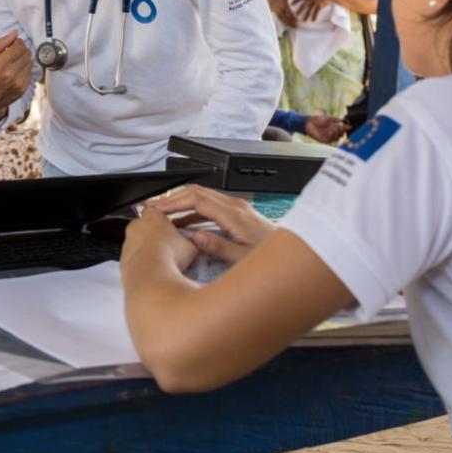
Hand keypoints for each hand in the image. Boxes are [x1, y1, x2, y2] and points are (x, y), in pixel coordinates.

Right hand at [0, 30, 32, 121]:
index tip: (14, 43)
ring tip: (14, 62)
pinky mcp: (22, 90)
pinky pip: (30, 73)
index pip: (19, 46)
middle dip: (21, 49)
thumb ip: (0, 44)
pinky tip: (16, 71)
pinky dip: (25, 69)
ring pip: (30, 62)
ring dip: (24, 59)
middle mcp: (9, 74)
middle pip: (26, 53)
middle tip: (14, 52)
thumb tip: (14, 33)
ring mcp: (17, 83)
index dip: (18, 42)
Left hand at [122, 208, 199, 274]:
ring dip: (147, 250)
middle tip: (169, 246)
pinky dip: (141, 264)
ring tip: (163, 261)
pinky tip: (154, 272)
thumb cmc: (170, 256)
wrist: (152, 278)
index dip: (165, 219)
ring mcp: (128, 244)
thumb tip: (198, 243)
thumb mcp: (191, 245)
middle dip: (155, 235)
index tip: (172, 227)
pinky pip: (133, 260)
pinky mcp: (123, 261)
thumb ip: (191, 240)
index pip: (157, 210)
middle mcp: (136, 226)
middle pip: (145, 226)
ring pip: (137, 244)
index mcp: (152, 216)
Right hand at [144, 185, 276, 264]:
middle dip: (172, 199)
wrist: (297, 251)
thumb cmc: (273, 257)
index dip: (174, 202)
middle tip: (153, 208)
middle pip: (196, 193)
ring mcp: (237, 208)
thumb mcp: (244, 259)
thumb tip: (197, 237)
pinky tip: (185, 224)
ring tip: (164, 216)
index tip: (157, 208)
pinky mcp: (239, 214)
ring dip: (182, 205)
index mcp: (234, 215)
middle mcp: (235, 207)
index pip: (196, 199)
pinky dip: (193, 212)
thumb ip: (219, 248)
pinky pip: (210, 206)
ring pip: (202, 198)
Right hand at [267, 0, 297, 28]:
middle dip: (292, 23)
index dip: (294, 18)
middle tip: (297, 26)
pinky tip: (288, 25)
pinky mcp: (275, 15)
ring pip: (283, 20)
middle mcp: (280, 11)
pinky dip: (285, 23)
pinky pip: (281, 20)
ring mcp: (277, 14)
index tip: (298, 21)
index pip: (289, 13)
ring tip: (294, 27)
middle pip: (287, 18)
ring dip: (289, 24)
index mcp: (283, 6)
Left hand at [292, 0, 336, 21]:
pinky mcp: (321, 5)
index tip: (291, 4)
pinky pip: (317, 12)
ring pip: (310, 10)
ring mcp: (316, 2)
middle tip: (295, 15)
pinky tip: (313, 20)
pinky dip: (315, 16)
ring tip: (304, 20)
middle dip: (299, 10)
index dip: (296, 1)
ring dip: (307, 15)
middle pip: (304, 5)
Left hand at [304, 114, 346, 143]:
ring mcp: (329, 137)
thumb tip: (344, 120)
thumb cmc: (318, 120)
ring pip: (336, 138)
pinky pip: (330, 140)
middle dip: (341, 131)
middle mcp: (332, 133)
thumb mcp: (329, 118)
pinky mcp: (324, 140)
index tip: (349, 127)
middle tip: (339, 127)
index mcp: (334, 127)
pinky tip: (329, 132)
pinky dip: (331, 136)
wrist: (310, 123)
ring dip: (335, 133)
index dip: (346, 128)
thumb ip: (336, 120)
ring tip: (332, 128)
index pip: (342, 129)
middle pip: (341, 134)